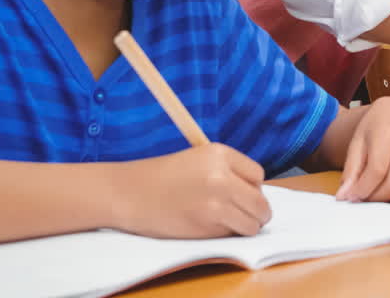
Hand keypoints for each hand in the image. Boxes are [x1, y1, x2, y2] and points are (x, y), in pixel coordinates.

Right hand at [110, 143, 269, 238]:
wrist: (129, 193)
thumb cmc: (163, 176)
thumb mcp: (200, 159)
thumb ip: (229, 171)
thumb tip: (257, 194)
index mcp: (220, 154)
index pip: (258, 176)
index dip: (252, 187)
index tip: (241, 193)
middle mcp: (222, 177)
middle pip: (261, 203)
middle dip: (256, 212)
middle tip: (244, 214)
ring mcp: (215, 204)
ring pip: (252, 224)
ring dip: (244, 226)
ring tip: (227, 221)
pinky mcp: (206, 227)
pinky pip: (230, 234)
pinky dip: (224, 234)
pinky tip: (206, 225)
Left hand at [336, 97, 389, 201]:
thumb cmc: (376, 127)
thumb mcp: (357, 142)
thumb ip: (351, 170)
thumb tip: (344, 197)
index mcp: (388, 133)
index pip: (377, 171)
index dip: (363, 189)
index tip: (352, 197)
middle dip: (376, 198)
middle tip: (364, 198)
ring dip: (389, 198)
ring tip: (376, 191)